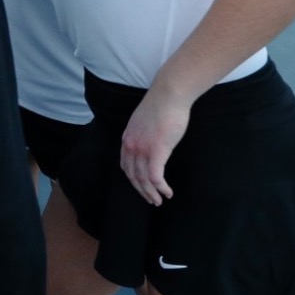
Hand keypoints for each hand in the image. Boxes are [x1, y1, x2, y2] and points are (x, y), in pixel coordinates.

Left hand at [120, 89, 191, 206]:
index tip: (142, 187)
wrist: (169, 94)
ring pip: (143, 180)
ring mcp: (142, 150)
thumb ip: (144, 134)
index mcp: (127, 139)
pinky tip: (168, 192)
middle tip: (152, 200)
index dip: (134, 180)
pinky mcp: (157, 151)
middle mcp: (131, 146)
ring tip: (160, 200)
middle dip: (142, 191)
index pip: (126, 166)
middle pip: (133, 177)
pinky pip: (155, 177)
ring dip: (152, 193)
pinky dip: (161, 188)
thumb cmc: (162, 104)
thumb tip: (152, 141)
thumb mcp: (144, 121)